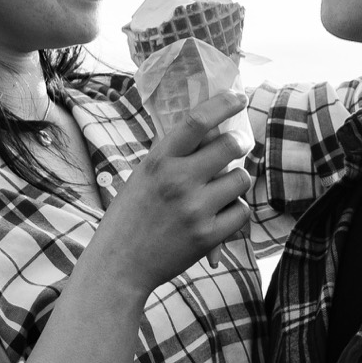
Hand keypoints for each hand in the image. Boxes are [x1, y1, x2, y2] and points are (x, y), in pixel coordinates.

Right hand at [94, 91, 250, 295]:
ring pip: (241, 179)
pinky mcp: (208, 236)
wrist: (120, 265)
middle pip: (230, 146)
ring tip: (221, 190)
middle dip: (241, 143)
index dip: (223, 104)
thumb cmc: (131, 217)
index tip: (239, 97)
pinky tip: (219, 215)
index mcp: (158, 161)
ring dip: (236, 181)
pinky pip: (242, 211)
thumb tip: (213, 132)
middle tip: (240, 146)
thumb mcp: (143, 176)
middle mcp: (178, 181)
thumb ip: (174, 156)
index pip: (197, 121)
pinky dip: (235, 211)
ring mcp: (195, 209)